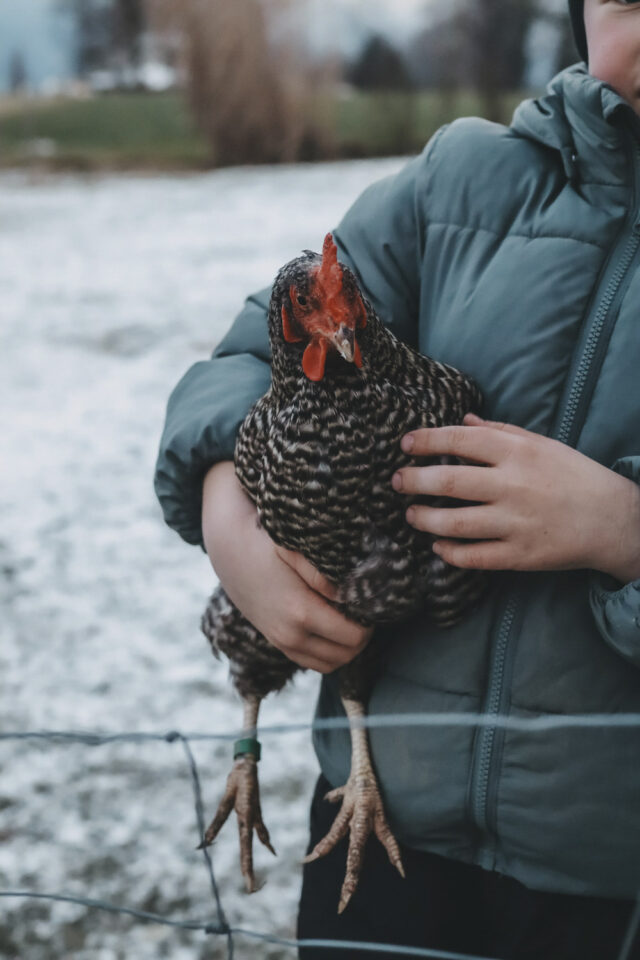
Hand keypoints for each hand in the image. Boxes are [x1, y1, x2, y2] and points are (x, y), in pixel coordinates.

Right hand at [202, 462, 372, 672]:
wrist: (231, 552)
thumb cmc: (267, 545)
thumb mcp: (293, 549)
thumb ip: (321, 572)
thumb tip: (347, 593)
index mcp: (301, 612)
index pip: (354, 637)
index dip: (369, 623)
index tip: (370, 604)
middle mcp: (292, 635)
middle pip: (347, 655)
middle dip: (362, 637)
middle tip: (365, 613)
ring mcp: (283, 643)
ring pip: (332, 664)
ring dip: (347, 648)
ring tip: (351, 621)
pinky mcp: (278, 644)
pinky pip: (314, 663)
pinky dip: (330, 653)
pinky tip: (334, 628)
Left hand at [392, 414, 639, 582]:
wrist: (612, 519)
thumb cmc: (573, 476)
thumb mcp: (541, 444)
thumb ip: (500, 431)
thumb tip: (462, 420)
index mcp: (518, 452)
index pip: (460, 440)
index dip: (426, 440)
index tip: (404, 444)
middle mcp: (513, 485)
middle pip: (448, 481)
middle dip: (413, 480)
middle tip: (397, 481)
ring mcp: (516, 522)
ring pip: (454, 523)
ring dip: (424, 519)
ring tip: (411, 515)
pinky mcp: (520, 555)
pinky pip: (474, 557)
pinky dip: (449, 552)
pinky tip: (438, 546)